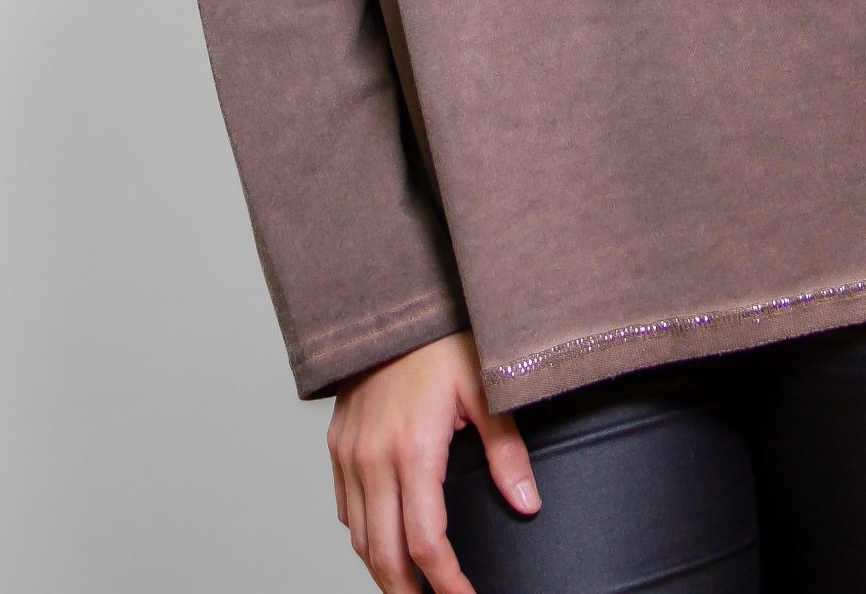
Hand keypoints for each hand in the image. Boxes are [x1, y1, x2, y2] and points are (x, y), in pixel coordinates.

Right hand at [328, 329, 541, 593]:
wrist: (392, 301)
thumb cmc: (441, 339)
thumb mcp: (485, 387)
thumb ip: (507, 451)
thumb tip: (528, 504)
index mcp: (412, 449)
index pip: (425, 542)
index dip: (445, 583)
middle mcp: (373, 458)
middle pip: (383, 554)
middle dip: (407, 593)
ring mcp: (349, 452)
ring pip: (358, 537)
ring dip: (383, 570)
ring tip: (410, 588)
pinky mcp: (338, 442)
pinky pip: (344, 507)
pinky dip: (363, 535)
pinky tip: (385, 540)